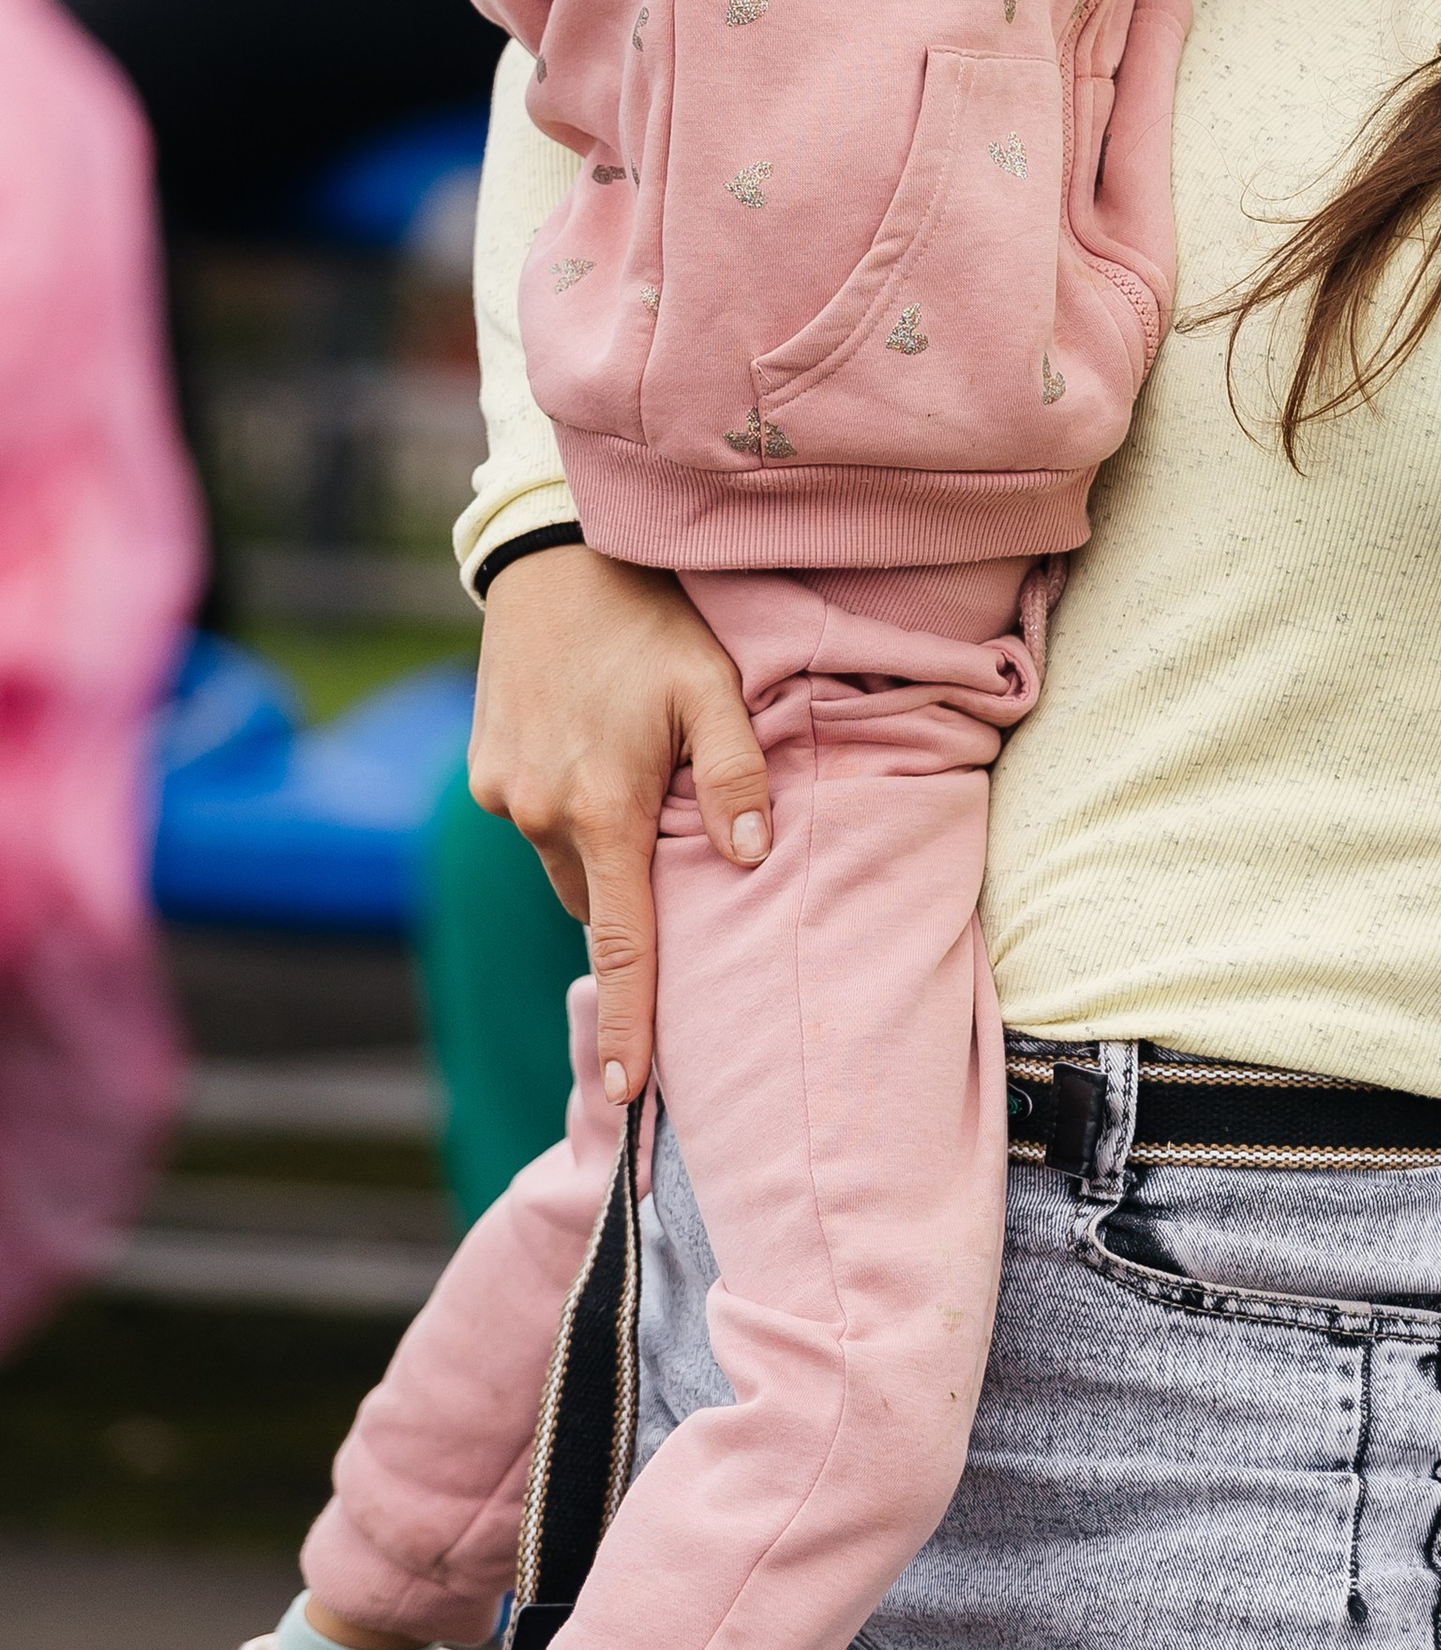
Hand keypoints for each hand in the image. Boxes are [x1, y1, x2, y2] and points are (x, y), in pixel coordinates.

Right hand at [469, 544, 772, 1101]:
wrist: (555, 558)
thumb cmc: (652, 623)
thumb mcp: (715, 691)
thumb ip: (740, 779)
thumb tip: (750, 863)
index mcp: (603, 810)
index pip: (622, 943)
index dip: (633, 1018)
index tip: (630, 1091)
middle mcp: (539, 815)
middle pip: (597, 900)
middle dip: (633, 893)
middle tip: (677, 835)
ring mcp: (502, 795)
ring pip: (566, 860)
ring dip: (601, 844)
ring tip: (636, 773)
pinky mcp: (482, 772)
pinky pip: (535, 819)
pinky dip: (569, 808)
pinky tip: (596, 745)